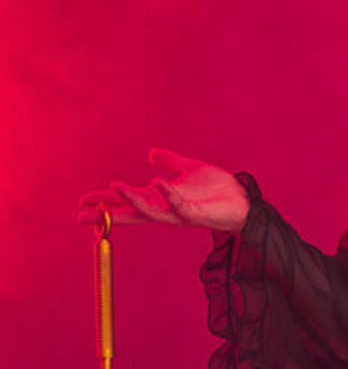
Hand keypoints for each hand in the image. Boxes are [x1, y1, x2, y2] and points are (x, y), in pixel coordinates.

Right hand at [77, 148, 250, 233]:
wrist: (243, 201)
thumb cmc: (218, 190)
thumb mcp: (190, 169)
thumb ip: (170, 162)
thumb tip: (151, 153)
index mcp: (161, 199)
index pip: (127, 202)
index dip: (106, 202)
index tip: (84, 203)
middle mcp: (166, 210)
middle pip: (130, 212)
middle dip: (107, 212)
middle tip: (83, 212)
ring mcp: (179, 214)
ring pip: (150, 211)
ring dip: (130, 200)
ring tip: (112, 187)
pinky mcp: (196, 214)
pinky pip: (178, 205)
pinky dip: (166, 194)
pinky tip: (155, 182)